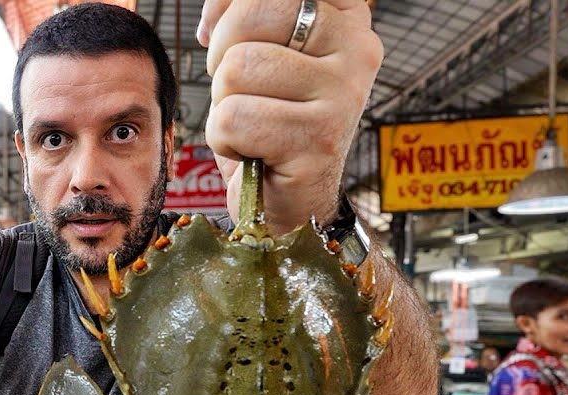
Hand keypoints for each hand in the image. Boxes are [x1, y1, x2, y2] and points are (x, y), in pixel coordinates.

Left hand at [198, 0, 382, 232]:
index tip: (227, 35)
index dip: (233, 4)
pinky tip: (252, 150)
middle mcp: (356, 47)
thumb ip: (246, 17)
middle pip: (252, 15)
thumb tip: (211, 21)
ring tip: (253, 124)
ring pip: (237, 69)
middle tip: (242, 92)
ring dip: (225, 104)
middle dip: (223, 58)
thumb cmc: (268, 125)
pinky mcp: (318, 139)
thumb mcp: (262, 56)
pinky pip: (233, 118)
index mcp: (346, 17)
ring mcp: (344, 93)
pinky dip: (225, 140)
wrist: (289, 202)